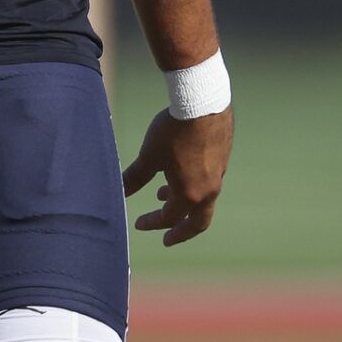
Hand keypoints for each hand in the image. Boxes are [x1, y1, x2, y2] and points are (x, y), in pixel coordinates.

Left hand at [122, 105, 232, 246]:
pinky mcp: (222, 159)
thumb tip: (118, 192)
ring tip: (162, 195)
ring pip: (203, 200)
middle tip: (167, 238)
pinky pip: (208, 182)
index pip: (169, 219)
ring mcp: (218, 175)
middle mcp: (208, 190)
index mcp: (189, 194)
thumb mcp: (149, 156)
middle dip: (181, 232)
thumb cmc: (173, 131)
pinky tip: (180, 171)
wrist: (202, 102)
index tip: (138, 223)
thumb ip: (135, 178)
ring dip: (184, 204)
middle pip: (197, 222)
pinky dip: (193, 186)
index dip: (152, 223)